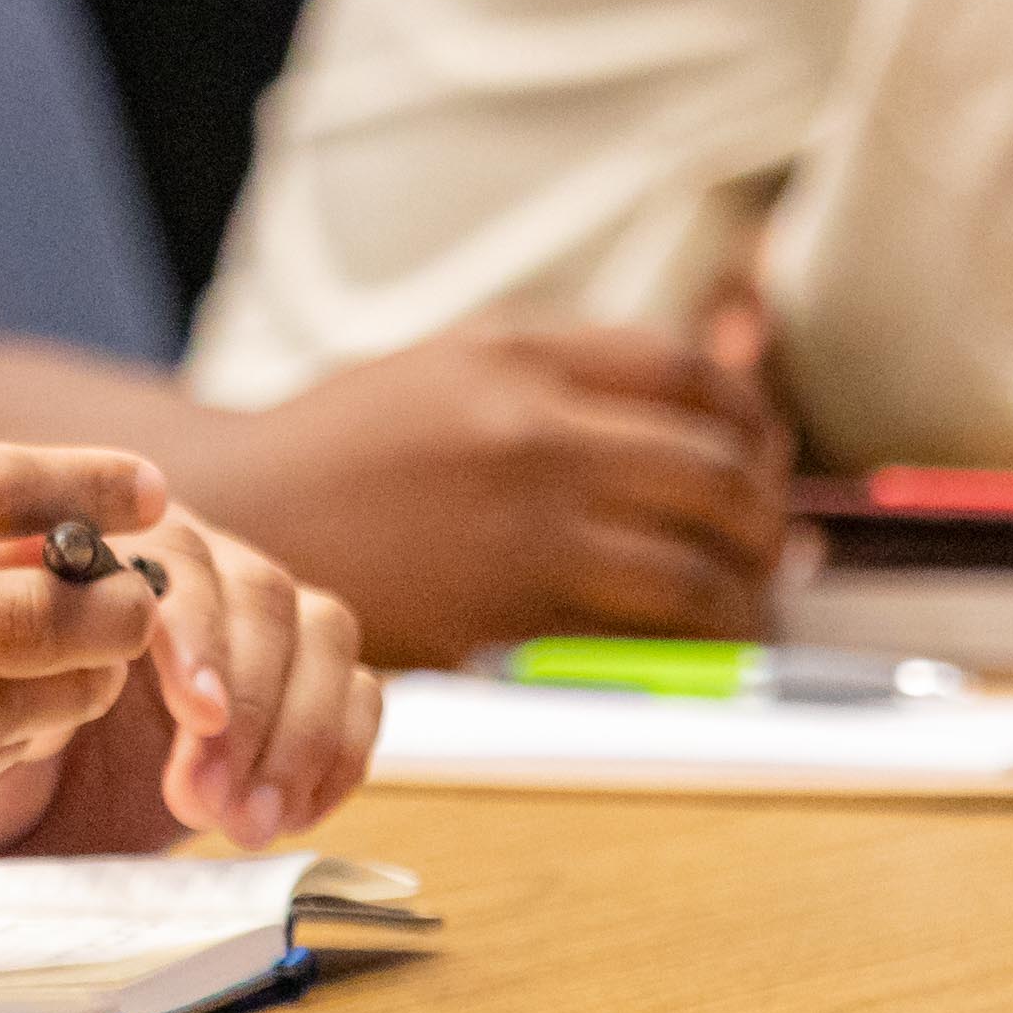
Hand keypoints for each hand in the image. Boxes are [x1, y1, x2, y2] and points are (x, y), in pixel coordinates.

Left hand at [0, 510, 381, 855]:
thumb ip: (7, 669)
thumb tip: (66, 636)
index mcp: (97, 548)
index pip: (173, 556)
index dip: (194, 631)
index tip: (196, 715)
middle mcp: (183, 565)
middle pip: (262, 592)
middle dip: (249, 705)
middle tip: (212, 804)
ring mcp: (244, 622)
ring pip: (321, 634)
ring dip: (300, 736)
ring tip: (247, 826)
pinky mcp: (293, 686)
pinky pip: (357, 694)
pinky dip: (336, 758)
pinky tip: (283, 818)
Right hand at [184, 321, 796, 667]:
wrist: (245, 516)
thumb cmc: (352, 446)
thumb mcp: (452, 365)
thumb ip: (565, 374)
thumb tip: (715, 404)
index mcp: (517, 358)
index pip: (689, 373)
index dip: (749, 416)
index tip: (757, 449)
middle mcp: (530, 434)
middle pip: (718, 472)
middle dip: (765, 517)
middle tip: (767, 542)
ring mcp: (521, 530)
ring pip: (696, 572)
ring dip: (743, 598)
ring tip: (741, 605)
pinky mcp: (503, 617)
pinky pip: (638, 643)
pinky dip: (686, 654)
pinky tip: (687, 650)